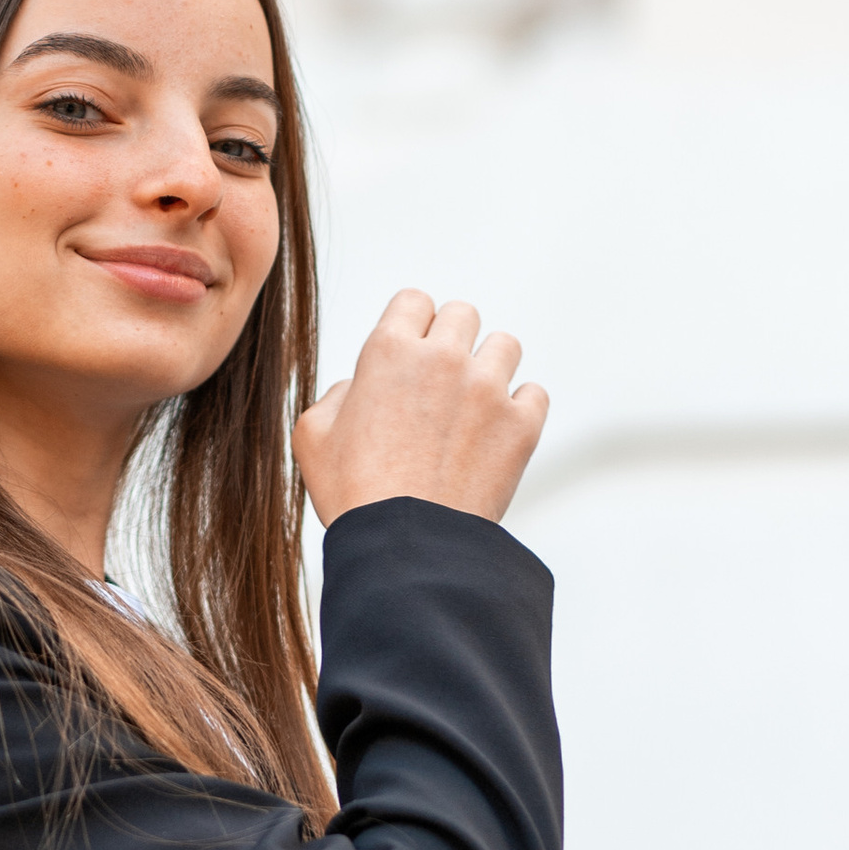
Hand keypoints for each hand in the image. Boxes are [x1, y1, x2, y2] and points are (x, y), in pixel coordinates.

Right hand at [295, 290, 547, 528]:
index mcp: (389, 351)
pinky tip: (498, 431)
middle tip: (442, 380)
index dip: (411, 326)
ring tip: (474, 403)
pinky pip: (535, 394)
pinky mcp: (521, 424)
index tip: (411, 353)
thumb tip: (359, 387)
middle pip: (463, 313)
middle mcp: (443, 358)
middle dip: (452, 340)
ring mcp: (488, 389)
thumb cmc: (354, 495)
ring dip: (491, 367)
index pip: (414, 301)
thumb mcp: (313, 437)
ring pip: (505, 345)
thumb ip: (336, 395)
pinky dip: (520, 409)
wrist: (407, 547)